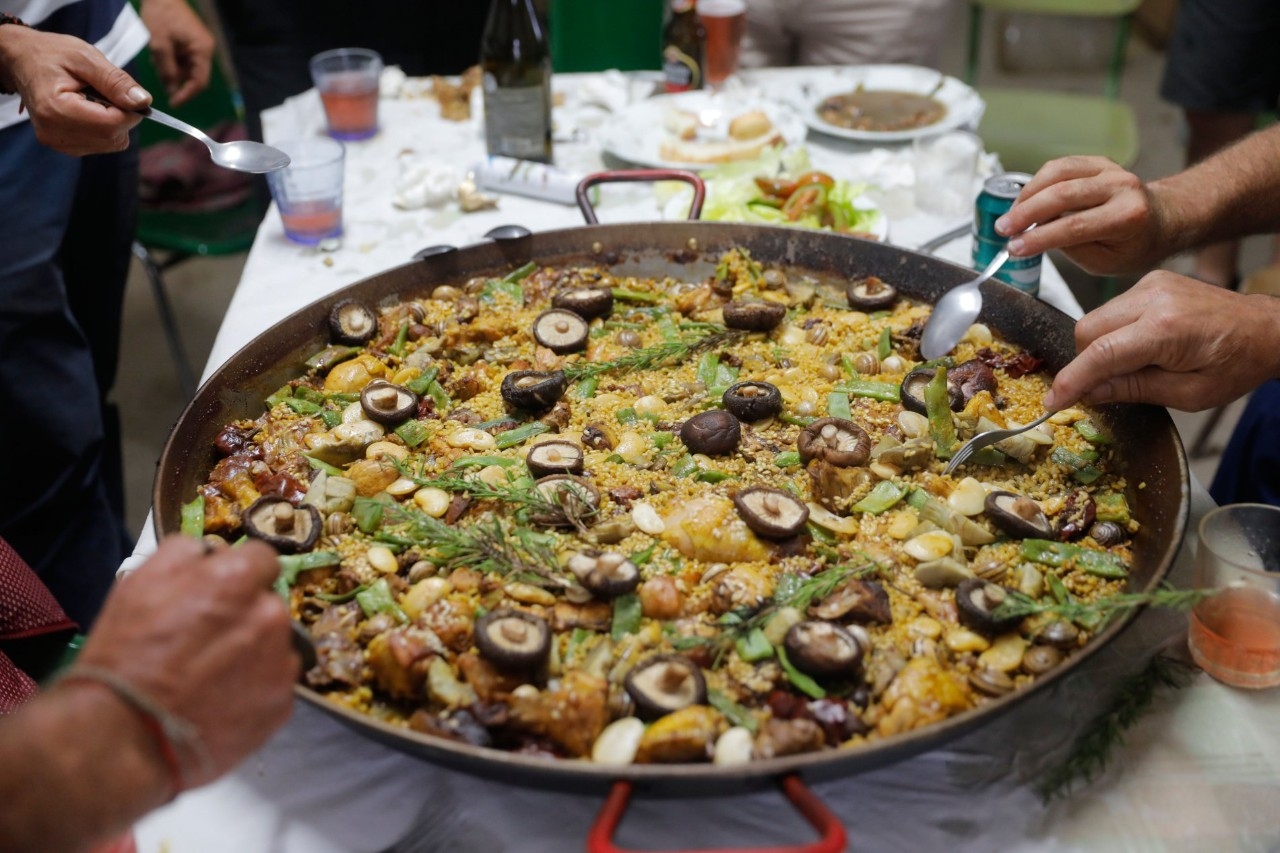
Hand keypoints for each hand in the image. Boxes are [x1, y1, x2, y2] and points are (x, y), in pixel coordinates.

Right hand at [0, 26, 148, 154]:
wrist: (22, 61)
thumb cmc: (51, 54)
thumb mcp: (85, 57)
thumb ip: (115, 81)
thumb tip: (143, 102)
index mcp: (57, 110)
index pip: (114, 124)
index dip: (130, 109)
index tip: (123, 91)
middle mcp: (55, 133)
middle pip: (114, 137)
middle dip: (121, 115)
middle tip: (103, 91)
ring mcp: (57, 143)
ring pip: (111, 143)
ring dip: (113, 121)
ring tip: (91, 98)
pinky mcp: (63, 147)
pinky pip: (101, 144)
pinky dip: (103, 128)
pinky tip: (87, 109)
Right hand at [76, 536, 296, 787]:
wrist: (124, 737)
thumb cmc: (126, 657)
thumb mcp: (140, 582)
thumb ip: (185, 553)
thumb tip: (211, 553)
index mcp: (238, 579)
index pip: (261, 558)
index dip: (239, 575)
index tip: (222, 593)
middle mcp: (270, 616)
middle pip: (268, 604)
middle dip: (244, 616)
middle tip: (205, 642)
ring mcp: (280, 663)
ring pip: (273, 646)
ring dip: (252, 653)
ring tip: (209, 678)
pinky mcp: (281, 704)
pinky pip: (273, 685)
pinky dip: (254, 690)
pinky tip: (220, 702)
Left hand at [139, 0, 213, 106]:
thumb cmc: (161, 16)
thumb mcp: (159, 46)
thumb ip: (167, 71)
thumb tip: (171, 91)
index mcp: (202, 51)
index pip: (200, 82)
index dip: (187, 95)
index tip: (173, 103)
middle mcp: (206, 50)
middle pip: (194, 76)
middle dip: (177, 79)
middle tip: (160, 75)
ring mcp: (200, 45)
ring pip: (188, 68)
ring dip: (173, 69)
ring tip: (157, 59)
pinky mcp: (193, 41)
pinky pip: (185, 59)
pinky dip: (173, 61)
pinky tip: (161, 53)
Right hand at [995, 156, 1168, 275]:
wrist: (1162, 219)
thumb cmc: (1133, 246)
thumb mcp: (1106, 263)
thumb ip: (1073, 248)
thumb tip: (1038, 233)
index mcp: (1127, 216)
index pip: (1074, 227)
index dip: (1039, 238)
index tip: (1013, 248)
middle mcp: (1121, 186)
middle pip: (1062, 194)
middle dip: (1026, 213)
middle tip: (1003, 229)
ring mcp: (1110, 169)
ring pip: (1058, 173)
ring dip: (1027, 194)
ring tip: (1011, 215)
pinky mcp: (1098, 161)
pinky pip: (1060, 165)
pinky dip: (1037, 182)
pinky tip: (1025, 200)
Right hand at [1046, 272, 1279, 411]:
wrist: (1266, 329)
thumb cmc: (1235, 364)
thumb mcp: (1189, 394)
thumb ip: (1134, 390)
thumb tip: (1090, 393)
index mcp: (1166, 329)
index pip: (1100, 354)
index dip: (1072, 380)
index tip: (1053, 402)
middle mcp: (1153, 298)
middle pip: (1086, 330)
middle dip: (1085, 362)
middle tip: (1104, 386)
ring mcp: (1150, 284)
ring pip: (1094, 319)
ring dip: (1098, 347)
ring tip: (1131, 365)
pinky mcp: (1149, 280)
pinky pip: (1111, 310)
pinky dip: (1112, 332)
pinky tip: (1137, 345)